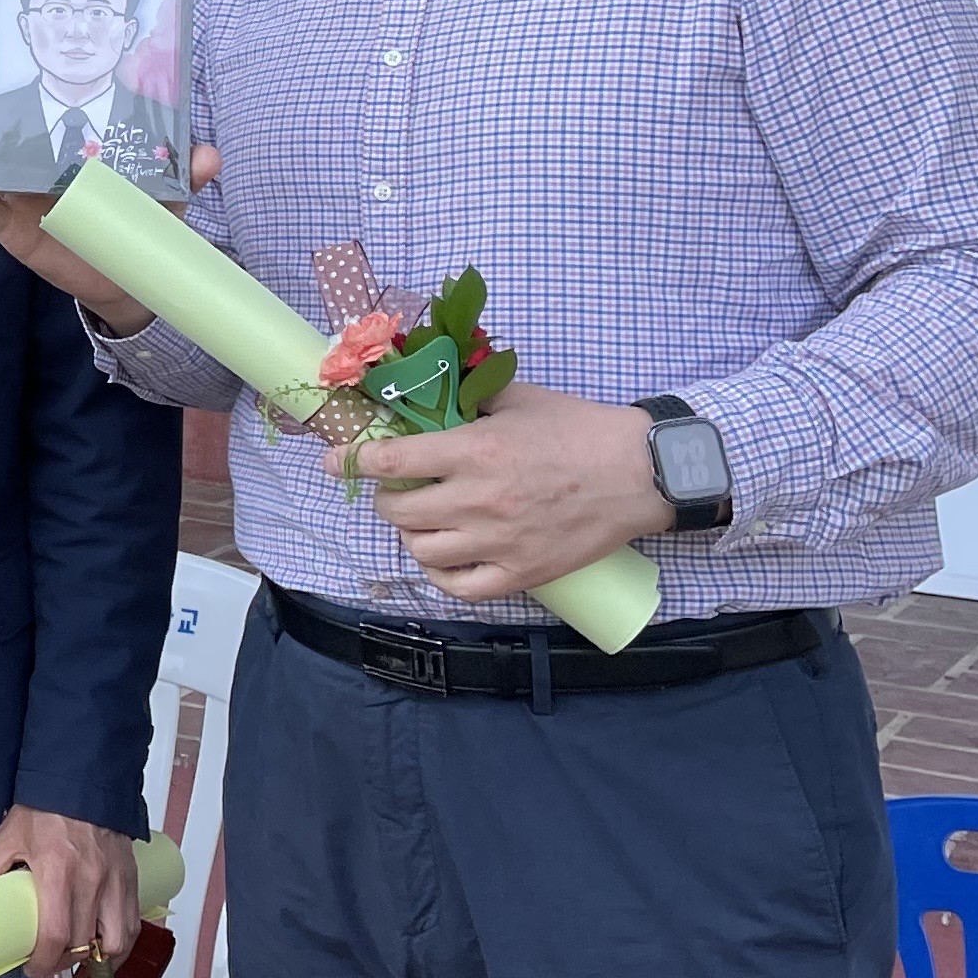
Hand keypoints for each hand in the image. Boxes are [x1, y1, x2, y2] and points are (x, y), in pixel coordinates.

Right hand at [0, 87, 216, 326]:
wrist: (130, 279)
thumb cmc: (144, 223)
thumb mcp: (167, 193)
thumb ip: (185, 173)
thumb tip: (208, 155)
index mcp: (67, 145)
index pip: (32, 107)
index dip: (9, 88)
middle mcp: (35, 164)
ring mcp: (18, 196)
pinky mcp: (11, 229)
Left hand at [0, 804, 140, 977]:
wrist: (84, 781)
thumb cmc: (48, 808)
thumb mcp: (8, 836)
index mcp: (58, 870)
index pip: (56, 934)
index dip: (44, 961)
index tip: (32, 967)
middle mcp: (92, 880)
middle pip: (83, 944)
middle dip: (62, 962)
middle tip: (47, 962)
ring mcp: (115, 882)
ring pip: (115, 942)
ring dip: (95, 959)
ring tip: (77, 958)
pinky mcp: (131, 880)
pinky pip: (132, 925)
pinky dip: (119, 944)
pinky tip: (102, 946)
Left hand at [347, 383, 669, 598]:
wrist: (640, 473)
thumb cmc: (580, 429)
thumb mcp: (517, 399)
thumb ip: (468, 398)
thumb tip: (427, 390)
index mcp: (474, 451)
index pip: (391, 461)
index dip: (353, 461)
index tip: (336, 461)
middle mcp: (479, 499)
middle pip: (399, 510)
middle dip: (387, 499)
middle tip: (397, 490)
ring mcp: (500, 541)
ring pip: (423, 550)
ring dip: (412, 534)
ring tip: (423, 520)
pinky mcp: (523, 572)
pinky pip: (461, 586)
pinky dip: (442, 575)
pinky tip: (444, 558)